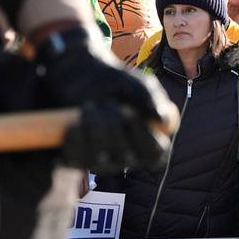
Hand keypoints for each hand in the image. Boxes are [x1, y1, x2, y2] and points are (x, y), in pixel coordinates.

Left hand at [37, 25, 177, 173]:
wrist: (82, 77)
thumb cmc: (116, 84)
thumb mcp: (137, 85)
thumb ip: (151, 100)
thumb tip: (162, 120)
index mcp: (147, 143)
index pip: (153, 154)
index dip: (145, 138)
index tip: (133, 115)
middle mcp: (125, 157)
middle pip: (125, 156)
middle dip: (115, 125)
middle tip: (108, 102)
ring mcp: (101, 161)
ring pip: (100, 159)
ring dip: (95, 128)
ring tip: (90, 105)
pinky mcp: (77, 159)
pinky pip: (76, 158)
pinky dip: (76, 138)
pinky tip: (76, 122)